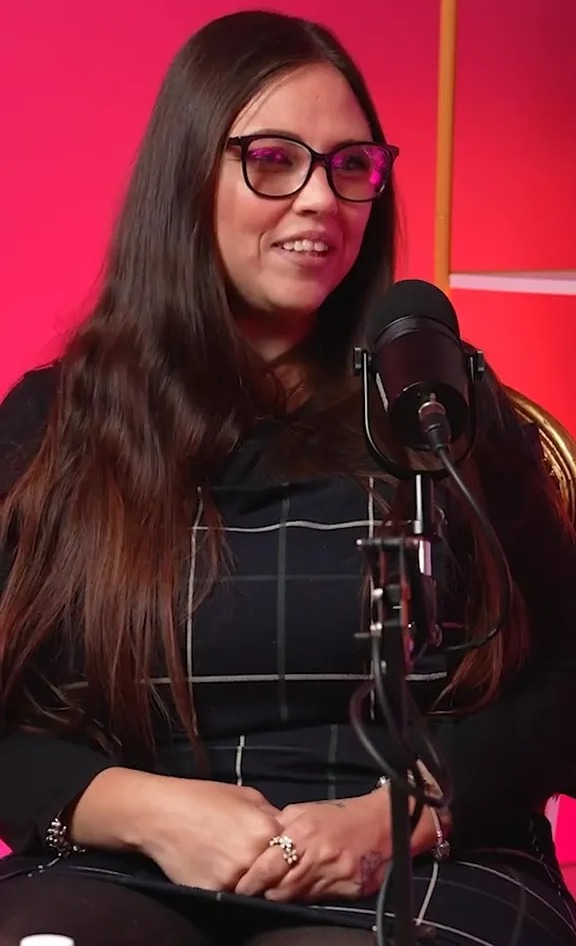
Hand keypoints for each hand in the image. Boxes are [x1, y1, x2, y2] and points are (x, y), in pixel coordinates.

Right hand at [136, 777, 282, 890]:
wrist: (161, 814)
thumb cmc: (202, 798)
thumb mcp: (246, 795)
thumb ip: (270, 814)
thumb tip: (287, 829)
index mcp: (265, 829)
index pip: (291, 848)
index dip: (283, 847)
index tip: (275, 846)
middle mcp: (253, 856)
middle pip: (275, 871)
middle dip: (268, 865)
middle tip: (251, 854)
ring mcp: (234, 877)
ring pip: (254, 886)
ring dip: (249, 877)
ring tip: (231, 858)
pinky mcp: (215, 891)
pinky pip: (232, 894)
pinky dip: (228, 884)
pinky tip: (216, 866)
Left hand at [235, 792, 392, 901]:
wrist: (382, 823)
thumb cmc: (341, 814)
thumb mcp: (306, 810)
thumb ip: (282, 827)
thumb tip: (258, 843)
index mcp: (303, 833)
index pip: (268, 865)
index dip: (252, 880)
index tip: (241, 886)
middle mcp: (318, 855)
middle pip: (281, 887)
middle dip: (265, 891)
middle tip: (255, 891)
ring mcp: (335, 874)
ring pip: (299, 897)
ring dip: (285, 895)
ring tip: (276, 890)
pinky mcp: (349, 889)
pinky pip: (319, 900)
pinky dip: (307, 897)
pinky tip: (304, 887)